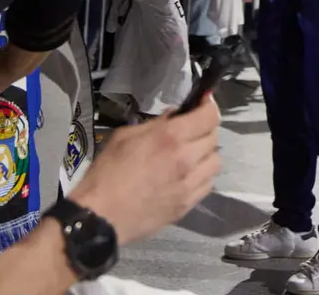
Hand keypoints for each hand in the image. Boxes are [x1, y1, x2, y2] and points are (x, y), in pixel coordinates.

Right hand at [70, 97, 220, 244]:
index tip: (203, 104)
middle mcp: (186, 159)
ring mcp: (189, 184)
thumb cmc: (107, 172)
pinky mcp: (188, 204)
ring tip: (190, 154)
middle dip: (204, 129)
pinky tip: (186, 175)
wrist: (102, 215)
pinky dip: (202, 176)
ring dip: (205, 154)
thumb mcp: (125, 136)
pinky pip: (207, 184)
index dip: (209, 106)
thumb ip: (154, 124)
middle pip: (214, 138)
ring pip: (215, 162)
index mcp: (170, 138)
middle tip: (190, 130)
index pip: (209, 117)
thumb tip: (174, 116)